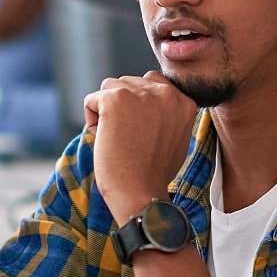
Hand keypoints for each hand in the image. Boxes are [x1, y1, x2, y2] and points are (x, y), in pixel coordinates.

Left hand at [82, 72, 197, 223]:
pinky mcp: (116, 99)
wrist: (142, 193)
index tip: (141, 134)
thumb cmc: (153, 174)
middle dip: (122, 107)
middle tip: (129, 140)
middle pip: (129, 83)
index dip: (139, 108)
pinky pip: (91, 100)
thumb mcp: (174, 138)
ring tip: (118, 140)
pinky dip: (92, 121)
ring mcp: (140, 93)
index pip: (151, 84)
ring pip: (109, 88)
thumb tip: (144, 105)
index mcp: (184, 101)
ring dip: (106, 112)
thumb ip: (165, 114)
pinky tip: (105, 141)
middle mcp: (165, 92)